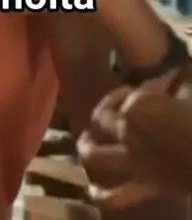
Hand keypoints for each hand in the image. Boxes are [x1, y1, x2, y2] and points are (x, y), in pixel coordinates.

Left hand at [77, 66, 191, 206]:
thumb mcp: (188, 95)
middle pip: (102, 116)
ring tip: (88, 140)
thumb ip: (178, 84)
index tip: (167, 79)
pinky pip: (115, 196)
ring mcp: (132, 160)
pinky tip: (95, 190)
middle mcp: (126, 132)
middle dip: (110, 103)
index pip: (137, 90)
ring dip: (88, 146)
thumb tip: (176, 73)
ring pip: (94, 155)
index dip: (154, 83)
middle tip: (125, 98)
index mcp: (137, 106)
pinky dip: (102, 195)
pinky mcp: (143, 186)